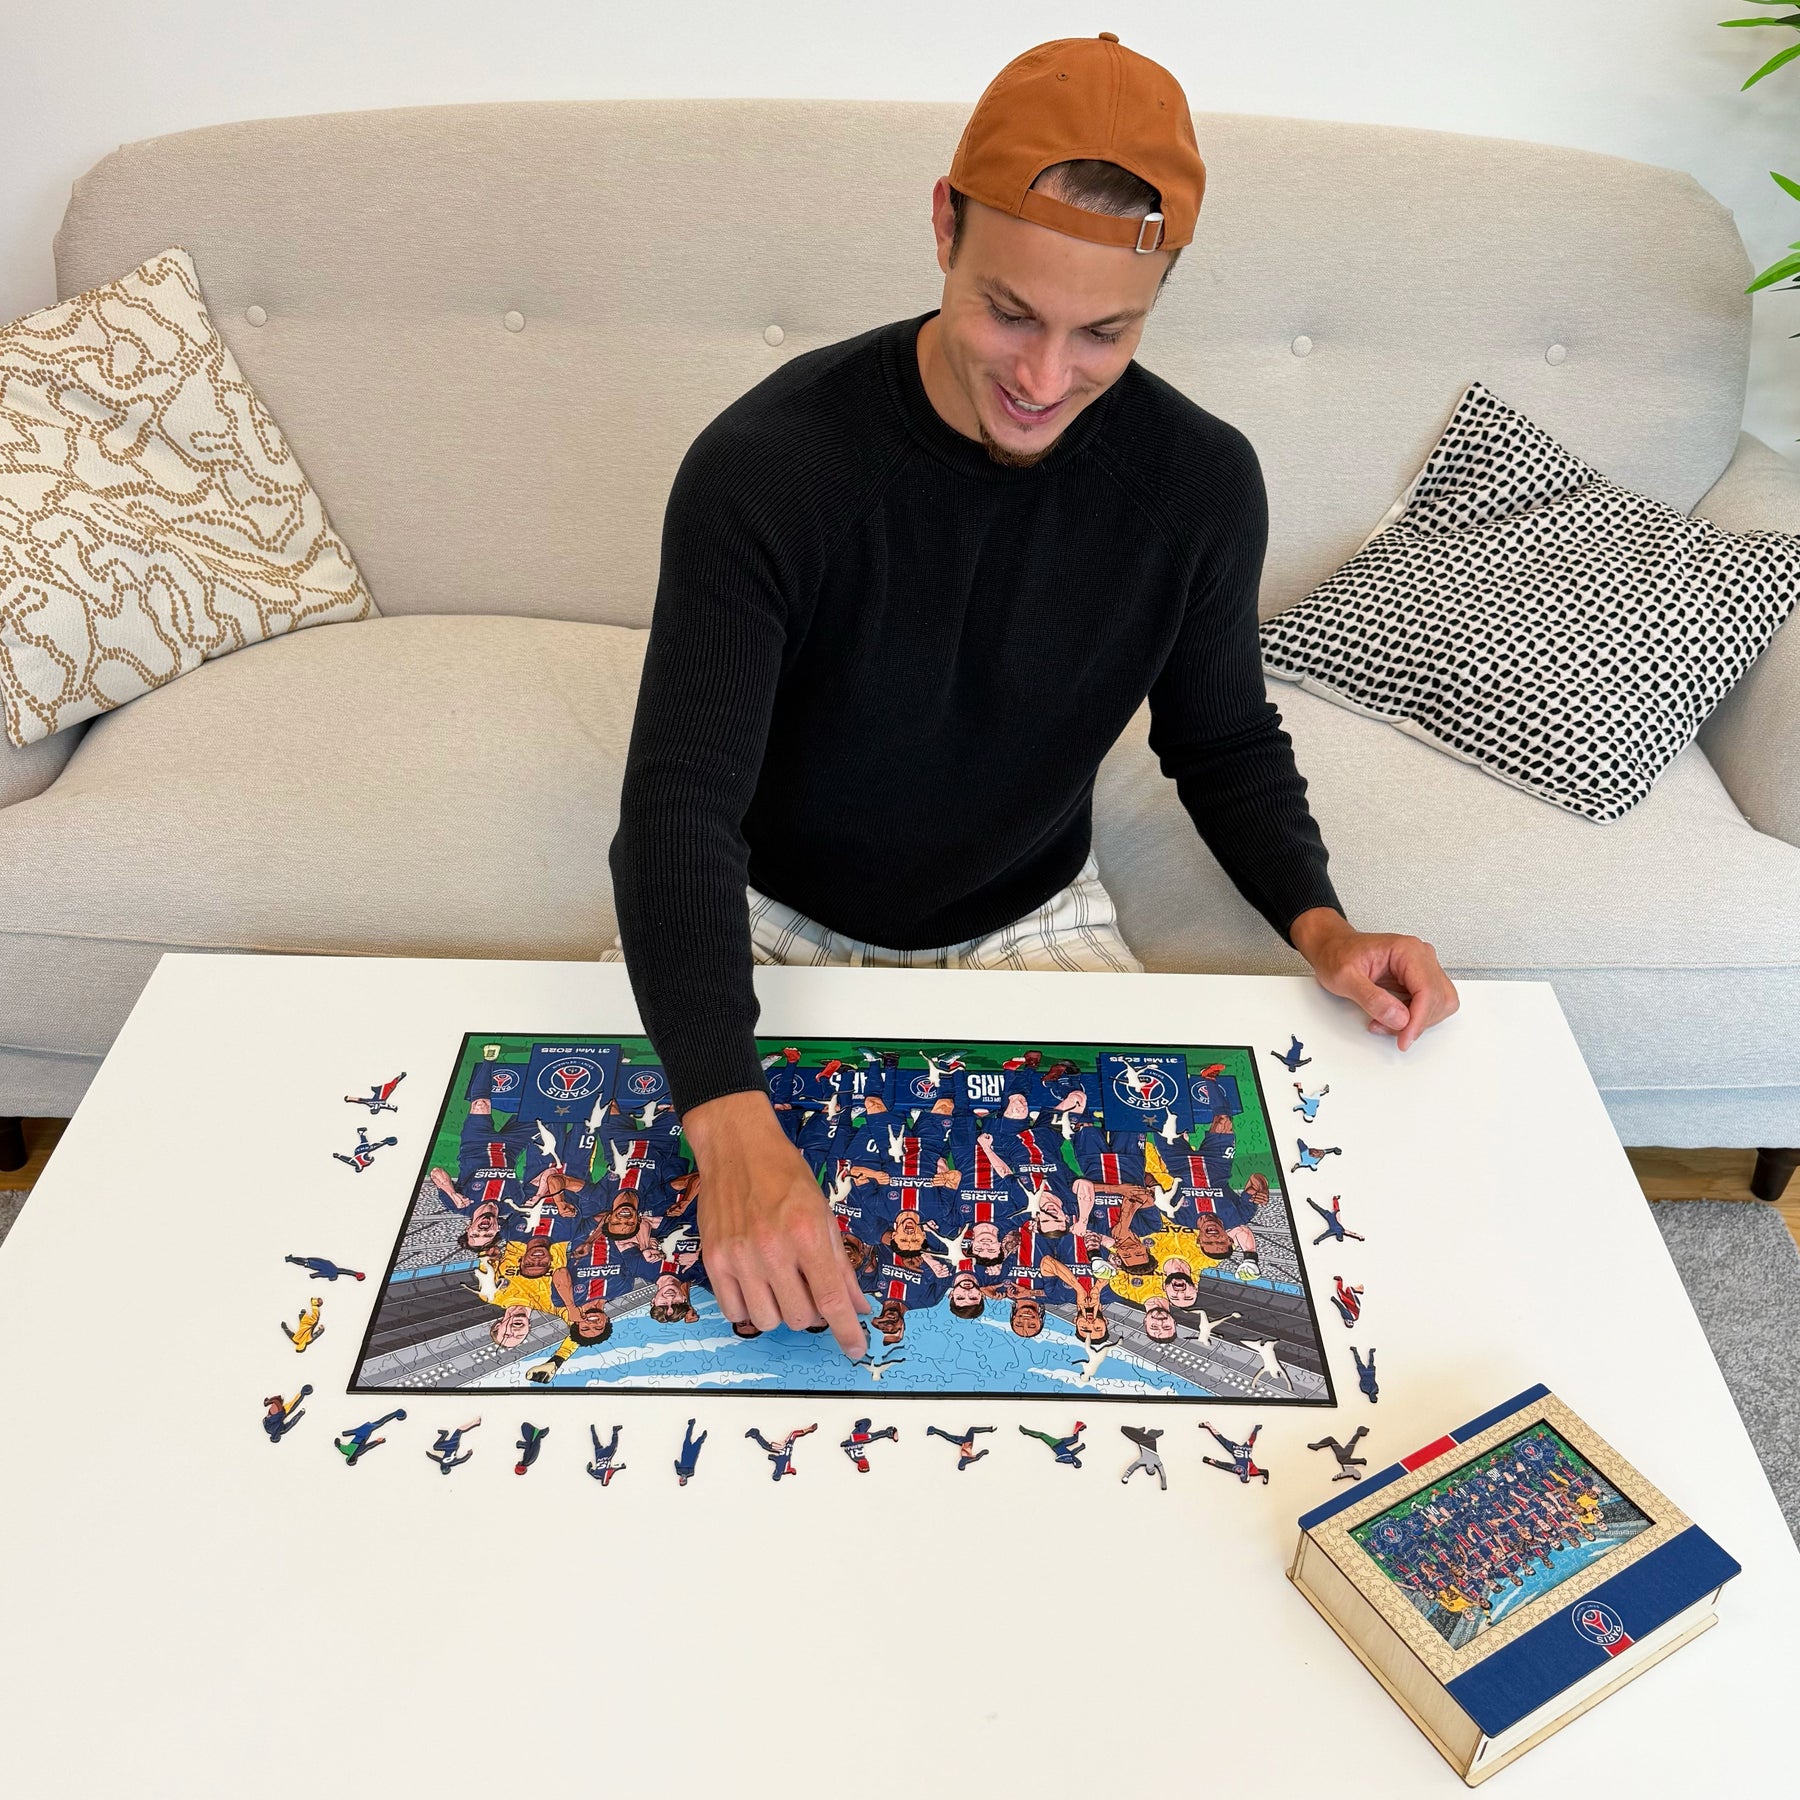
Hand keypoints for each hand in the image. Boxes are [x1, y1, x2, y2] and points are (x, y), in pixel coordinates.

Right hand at [682, 1090, 871, 1356]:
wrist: (736, 1147)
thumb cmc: (785, 1175)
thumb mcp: (823, 1213)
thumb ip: (840, 1263)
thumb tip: (857, 1306)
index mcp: (806, 1234)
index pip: (831, 1298)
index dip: (847, 1331)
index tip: (856, 1350)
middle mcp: (772, 1249)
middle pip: (800, 1317)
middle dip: (812, 1312)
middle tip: (808, 1288)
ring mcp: (739, 1257)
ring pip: (768, 1321)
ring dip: (780, 1311)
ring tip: (780, 1284)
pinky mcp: (714, 1261)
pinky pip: (735, 1312)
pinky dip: (750, 1308)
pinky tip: (756, 1285)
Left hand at [1289, 908, 1458, 1050]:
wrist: (1332, 948)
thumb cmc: (1336, 954)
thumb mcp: (1345, 978)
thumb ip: (1372, 999)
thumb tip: (1399, 1018)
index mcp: (1407, 950)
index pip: (1428, 990)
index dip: (1419, 1019)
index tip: (1405, 1038)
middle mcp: (1420, 956)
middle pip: (1438, 999)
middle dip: (1415, 1021)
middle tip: (1387, 1029)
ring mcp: (1421, 968)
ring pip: (1438, 1004)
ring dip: (1415, 1021)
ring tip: (1384, 1022)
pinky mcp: (1417, 980)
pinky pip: (1427, 1005)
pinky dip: (1412, 1018)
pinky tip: (1390, 1018)